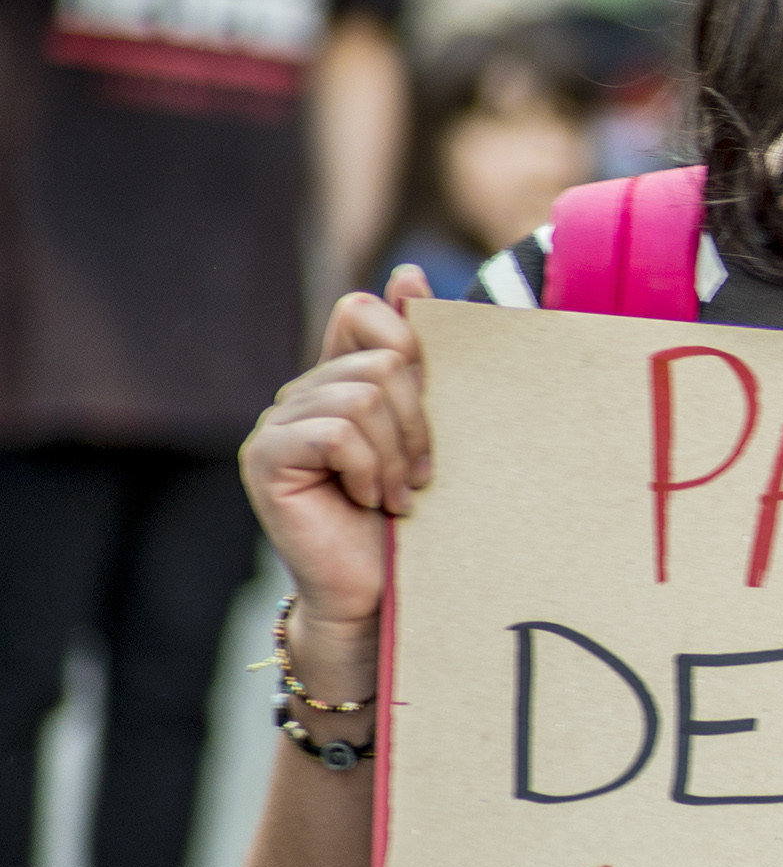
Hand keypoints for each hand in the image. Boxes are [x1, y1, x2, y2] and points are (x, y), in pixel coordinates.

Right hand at [240, 268, 435, 648]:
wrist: (380, 592)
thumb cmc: (412, 515)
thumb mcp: (428, 427)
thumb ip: (419, 356)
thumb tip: (408, 273)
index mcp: (335, 378)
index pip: (362, 311)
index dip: (408, 344)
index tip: (432, 402)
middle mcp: (298, 394)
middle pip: (377, 359)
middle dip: (417, 420)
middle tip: (420, 474)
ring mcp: (275, 425)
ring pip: (361, 395)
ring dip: (397, 452)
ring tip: (398, 493)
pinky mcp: (265, 459)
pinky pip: (335, 433)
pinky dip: (368, 467)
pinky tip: (370, 499)